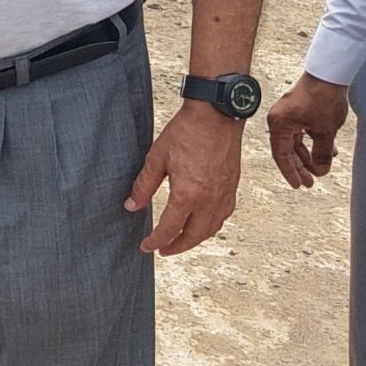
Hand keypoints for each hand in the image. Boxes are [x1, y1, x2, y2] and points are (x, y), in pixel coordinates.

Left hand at [126, 100, 243, 254]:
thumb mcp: (156, 159)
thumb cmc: (186, 133)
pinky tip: (203, 222)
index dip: (156, 241)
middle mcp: (210, 200)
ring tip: (181, 240)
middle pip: (194, 236)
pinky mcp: (233, 186)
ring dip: (195, 238)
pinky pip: (223, 215)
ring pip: (212, 228)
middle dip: (177, 247)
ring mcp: (224, 194)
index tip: (146, 247)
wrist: (217, 116)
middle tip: (162, 250)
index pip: (170, 229)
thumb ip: (144, 185)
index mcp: (189, 195)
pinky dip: (211, 225)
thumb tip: (132, 206)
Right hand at [267, 74, 349, 189]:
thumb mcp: (324, 131)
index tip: (299, 185)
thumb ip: (321, 154)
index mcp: (279, 125)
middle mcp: (280, 120)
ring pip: (296, 142)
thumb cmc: (322, 99)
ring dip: (309, 156)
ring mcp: (289, 115)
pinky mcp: (299, 111)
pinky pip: (303, 132)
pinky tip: (328, 151)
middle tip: (310, 182)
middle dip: (300, 167)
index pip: (281, 155)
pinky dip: (313, 143)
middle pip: (287, 150)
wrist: (329, 74)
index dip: (290, 172)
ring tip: (321, 168)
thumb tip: (321, 171)